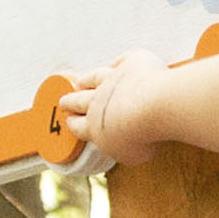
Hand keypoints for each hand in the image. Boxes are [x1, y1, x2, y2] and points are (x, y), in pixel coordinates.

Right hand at [63, 28, 200, 169]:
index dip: (73, 124)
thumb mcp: (133, 156)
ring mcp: (114, 80)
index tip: (69, 120)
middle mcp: (100, 101)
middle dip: (71, 101)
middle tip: (64, 101)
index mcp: (95, 127)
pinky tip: (117, 64)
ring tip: (81, 80)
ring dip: (87, 79)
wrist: (154, 108)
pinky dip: (118, 63)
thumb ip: (125, 151)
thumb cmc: (143, 136)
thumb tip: (131, 148)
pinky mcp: (131, 64)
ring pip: (96, 77)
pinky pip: (122, 61)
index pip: (78, 126)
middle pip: (80, 100)